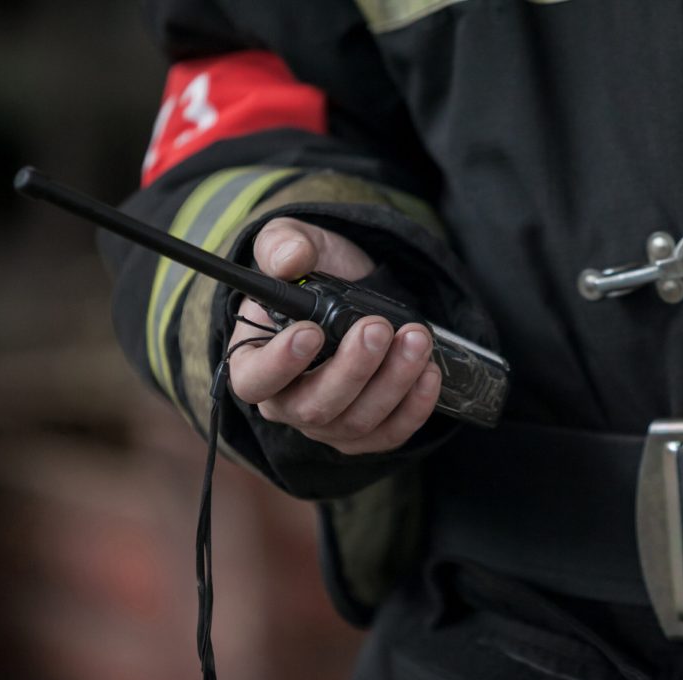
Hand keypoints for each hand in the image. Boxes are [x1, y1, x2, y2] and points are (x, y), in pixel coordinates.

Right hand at [228, 217, 441, 454]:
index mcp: (254, 361)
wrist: (357, 290)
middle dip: (352, 369)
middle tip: (378, 328)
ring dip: (392, 382)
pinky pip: (389, 434)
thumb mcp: (293, 243)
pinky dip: (413, 407)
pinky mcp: (366, 432)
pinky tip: (428, 372)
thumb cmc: (313, 272)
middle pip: (312, 408)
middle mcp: (287, 401)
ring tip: (416, 339)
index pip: (254, 380)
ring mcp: (327, 423)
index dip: (280, 364)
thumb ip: (283, 244)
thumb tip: (290, 259)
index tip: (311, 332)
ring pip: (356, 421)